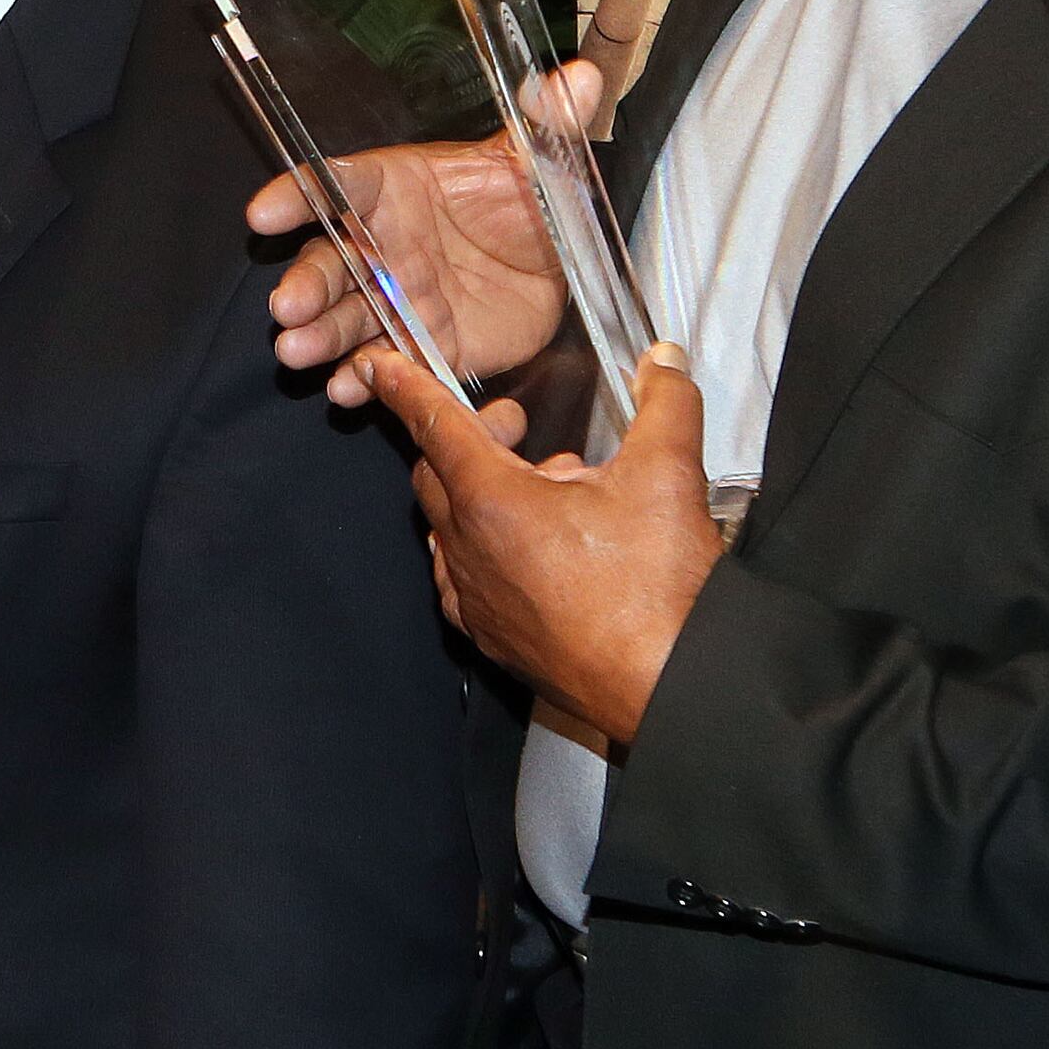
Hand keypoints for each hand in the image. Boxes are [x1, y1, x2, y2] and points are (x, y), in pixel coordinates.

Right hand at [247, 61, 602, 405]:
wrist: (558, 265)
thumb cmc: (530, 201)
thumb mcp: (540, 160)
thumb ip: (549, 122)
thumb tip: (580, 77)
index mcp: (397, 189)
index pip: (339, 185)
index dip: (298, 196)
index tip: (264, 213)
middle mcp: (384, 245)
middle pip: (330, 261)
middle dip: (305, 284)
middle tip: (286, 307)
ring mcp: (398, 299)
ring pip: (346, 318)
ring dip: (320, 335)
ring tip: (298, 351)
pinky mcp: (423, 345)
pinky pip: (389, 361)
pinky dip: (362, 376)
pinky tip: (348, 386)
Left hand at [360, 342, 720, 742]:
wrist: (672, 687)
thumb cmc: (658, 593)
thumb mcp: (668, 476)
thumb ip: (665, 404)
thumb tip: (663, 361)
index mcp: (492, 502)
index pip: (433, 426)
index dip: (405, 387)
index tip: (377, 364)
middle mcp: (467, 551)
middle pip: (437, 474)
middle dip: (467, 438)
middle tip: (513, 425)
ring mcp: (475, 600)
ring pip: (450, 528)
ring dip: (483, 495)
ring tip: (549, 489)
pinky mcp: (492, 637)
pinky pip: (464, 577)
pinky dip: (486, 547)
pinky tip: (536, 547)